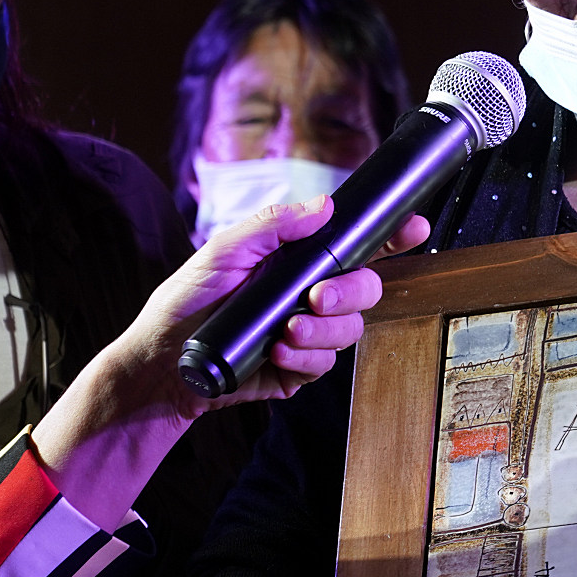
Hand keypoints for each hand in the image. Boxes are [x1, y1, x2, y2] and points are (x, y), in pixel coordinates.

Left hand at [35, 199, 426, 527]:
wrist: (164, 362)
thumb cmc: (186, 301)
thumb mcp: (223, 252)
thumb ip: (272, 226)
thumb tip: (323, 207)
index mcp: (299, 261)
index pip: (357, 245)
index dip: (392, 237)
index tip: (413, 228)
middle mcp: (312, 295)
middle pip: (367, 289)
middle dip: (350, 293)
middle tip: (317, 297)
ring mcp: (309, 333)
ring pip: (351, 331)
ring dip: (323, 331)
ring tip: (285, 332)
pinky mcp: (299, 370)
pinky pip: (325, 365)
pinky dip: (303, 359)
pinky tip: (275, 355)